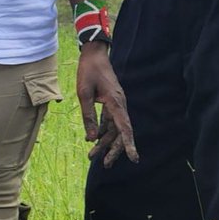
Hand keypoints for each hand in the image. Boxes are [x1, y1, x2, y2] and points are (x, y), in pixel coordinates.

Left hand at [76, 43, 137, 166]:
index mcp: (115, 102)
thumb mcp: (84, 94)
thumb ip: (88, 116)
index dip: (128, 144)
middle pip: (119, 132)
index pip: (124, 128)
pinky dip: (101, 131)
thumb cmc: (88, 71)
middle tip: (105, 165)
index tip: (134, 158)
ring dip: (104, 142)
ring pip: (113, 129)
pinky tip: (92, 141)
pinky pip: (108, 121)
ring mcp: (115, 104)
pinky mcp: (110, 103)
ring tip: (92, 156)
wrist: (93, 54)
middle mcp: (119, 105)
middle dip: (113, 150)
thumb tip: (92, 138)